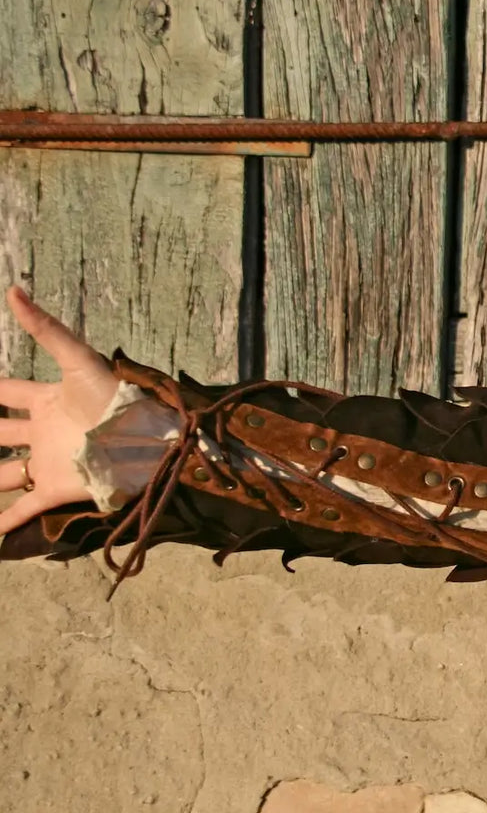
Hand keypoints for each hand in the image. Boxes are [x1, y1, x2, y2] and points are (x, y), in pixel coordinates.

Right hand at [0, 287, 119, 533]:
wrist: (147, 439)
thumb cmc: (116, 397)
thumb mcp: (78, 361)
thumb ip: (47, 329)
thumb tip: (13, 290)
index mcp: (47, 401)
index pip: (5, 393)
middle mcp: (43, 433)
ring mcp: (48, 462)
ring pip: (4, 472)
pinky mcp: (56, 489)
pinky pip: (22, 508)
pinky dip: (3, 522)